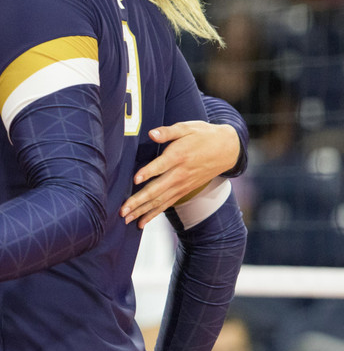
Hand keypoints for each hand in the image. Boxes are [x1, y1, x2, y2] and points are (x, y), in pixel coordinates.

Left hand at [122, 122, 238, 227]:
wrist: (227, 149)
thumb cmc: (203, 135)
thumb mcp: (187, 128)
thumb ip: (168, 131)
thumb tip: (152, 133)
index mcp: (179, 156)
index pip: (161, 166)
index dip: (148, 172)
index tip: (135, 179)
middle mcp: (179, 174)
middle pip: (157, 189)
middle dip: (139, 201)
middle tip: (123, 210)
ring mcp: (182, 185)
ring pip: (160, 201)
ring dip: (143, 211)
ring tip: (127, 220)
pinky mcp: (183, 191)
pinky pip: (166, 204)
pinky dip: (154, 214)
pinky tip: (142, 222)